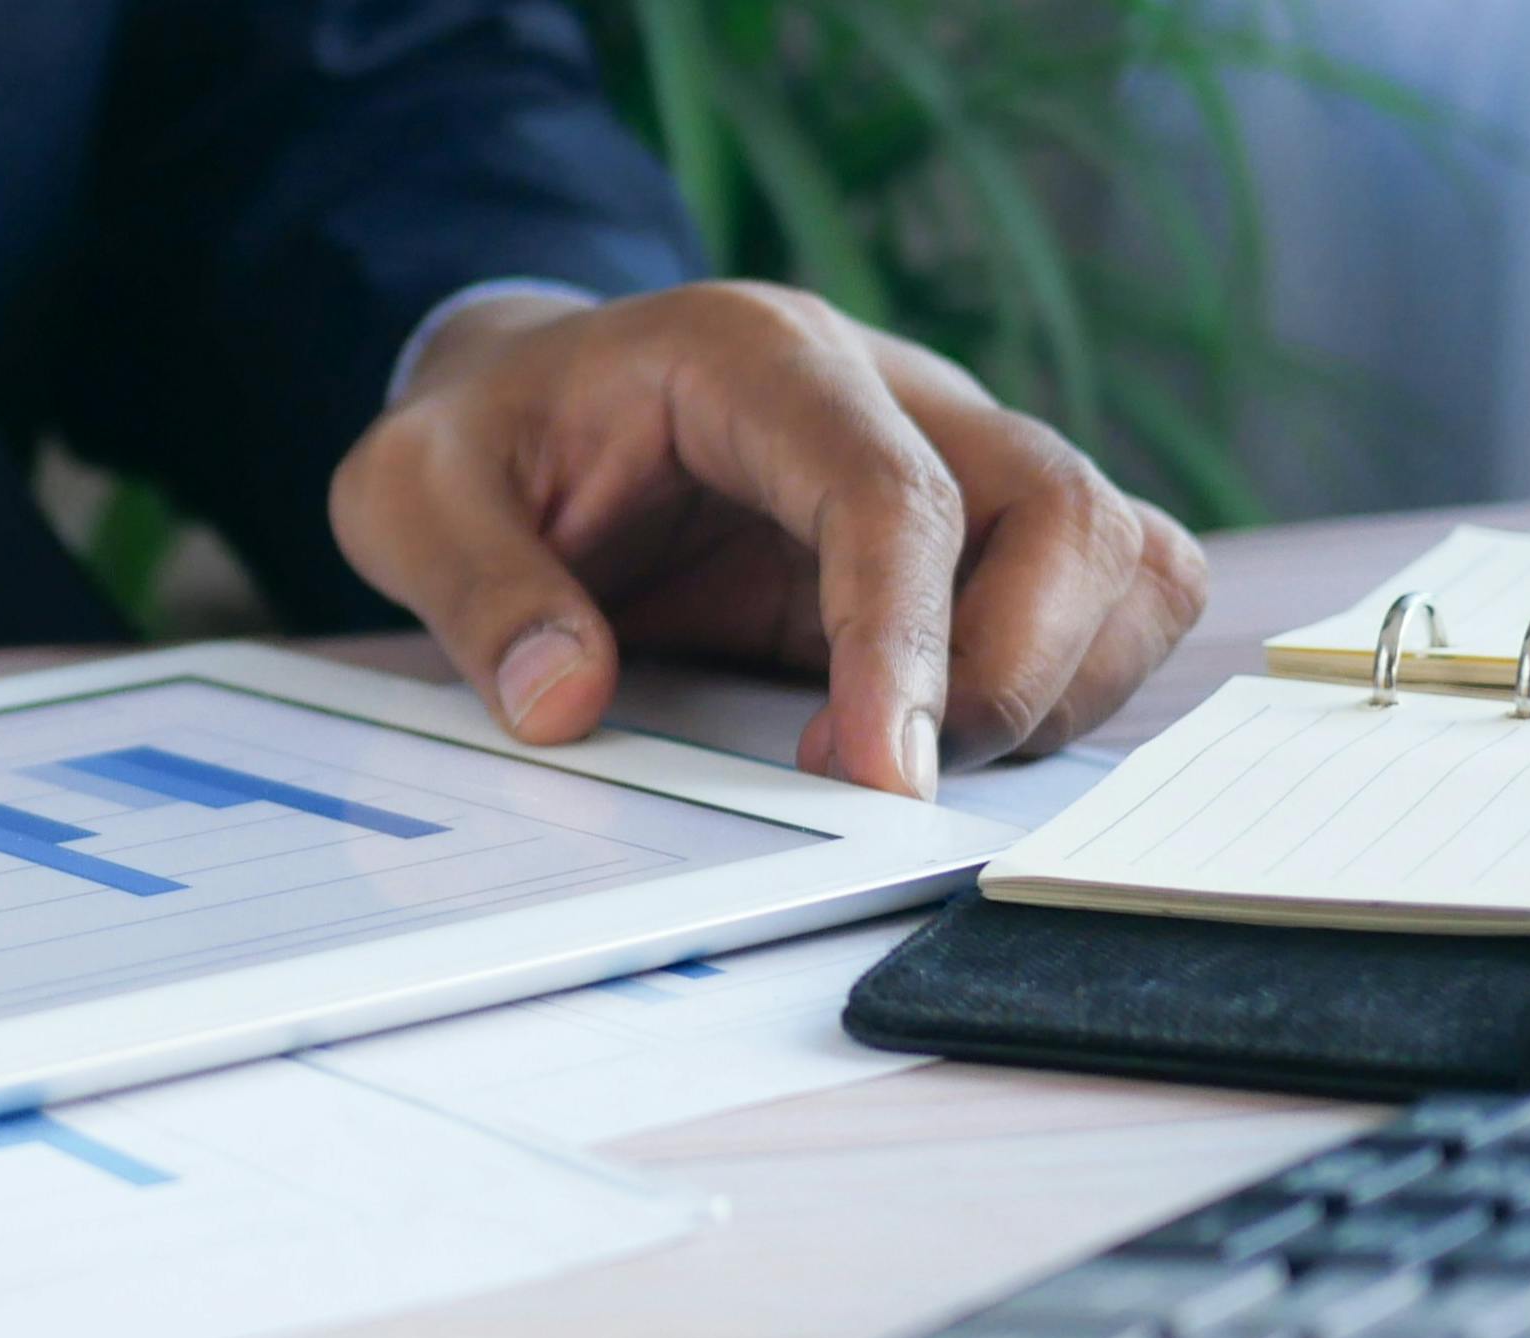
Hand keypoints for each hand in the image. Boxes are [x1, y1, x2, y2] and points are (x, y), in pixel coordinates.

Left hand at [333, 281, 1209, 795]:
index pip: (893, 491)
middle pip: (1063, 510)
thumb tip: (565, 702)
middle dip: (1013, 672)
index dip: (907, 639)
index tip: (881, 776)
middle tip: (884, 784)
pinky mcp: (979, 534)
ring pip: (1120, 552)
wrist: (529, 403)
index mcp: (760, 360)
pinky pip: (1113, 591)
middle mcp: (894, 391)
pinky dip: (1075, 681)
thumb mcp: (410, 496)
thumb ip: (477, 590)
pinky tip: (951, 735)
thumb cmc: (488, 442)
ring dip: (1057, 684)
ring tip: (911, 759)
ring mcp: (956, 457)